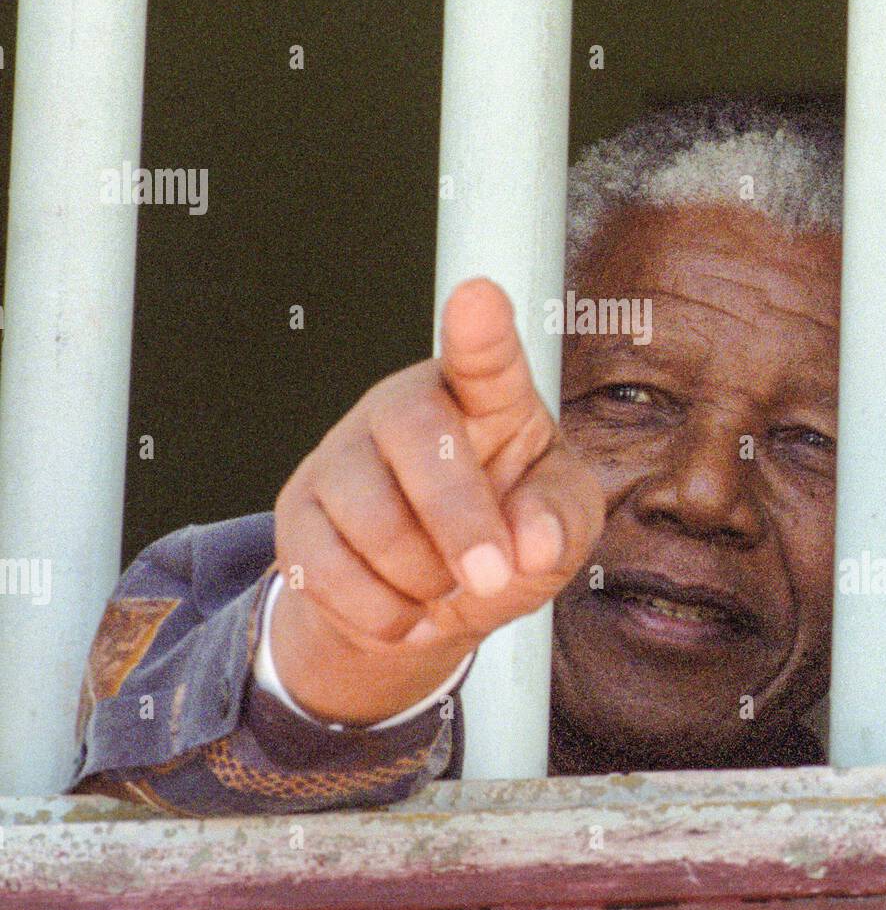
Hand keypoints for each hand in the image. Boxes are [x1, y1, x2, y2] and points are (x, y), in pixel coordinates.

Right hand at [271, 278, 604, 724]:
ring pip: (372, 517)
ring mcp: (344, 453)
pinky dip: (381, 613)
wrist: (432, 599)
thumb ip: (561, 520)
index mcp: (485, 396)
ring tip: (445, 586)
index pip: (484, 357)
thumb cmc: (511, 534)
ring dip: (423, 579)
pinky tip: (405, 608)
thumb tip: (531, 543)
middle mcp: (406, 407)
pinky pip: (327, 570)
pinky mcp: (299, 510)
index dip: (481, 329)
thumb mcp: (561, 526)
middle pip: (417, 435)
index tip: (479, 296)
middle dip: (459, 519)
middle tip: (492, 577)